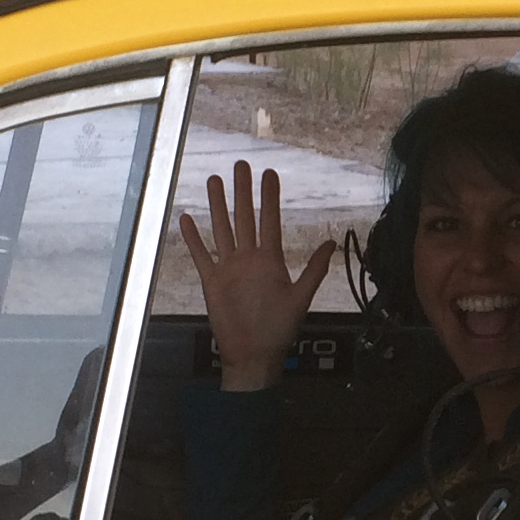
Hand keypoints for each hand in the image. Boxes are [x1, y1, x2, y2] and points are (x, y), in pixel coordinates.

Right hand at [183, 161, 337, 390]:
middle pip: (244, 218)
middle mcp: (249, 259)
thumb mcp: (301, 298)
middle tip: (240, 165)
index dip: (269, 198)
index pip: (270, 221)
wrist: (253, 354)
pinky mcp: (212, 281)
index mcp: (271, 260)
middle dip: (242, 192)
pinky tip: (187, 219)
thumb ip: (315, 270)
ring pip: (222, 229)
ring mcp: (229, 268)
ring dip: (217, 206)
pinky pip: (201, 255)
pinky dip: (194, 238)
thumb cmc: (279, 329)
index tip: (269, 173)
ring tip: (213, 181)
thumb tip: (332, 243)